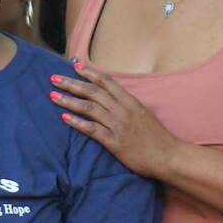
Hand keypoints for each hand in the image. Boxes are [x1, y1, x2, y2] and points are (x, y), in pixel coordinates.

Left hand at [50, 62, 179, 178]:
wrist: (169, 156)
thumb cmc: (157, 137)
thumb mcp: (143, 114)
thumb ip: (127, 105)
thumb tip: (112, 98)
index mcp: (130, 101)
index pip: (106, 82)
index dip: (89, 73)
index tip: (74, 66)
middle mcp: (123, 110)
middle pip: (93, 92)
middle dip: (72, 84)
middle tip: (54, 78)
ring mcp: (118, 126)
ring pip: (89, 108)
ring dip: (69, 100)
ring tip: (53, 95)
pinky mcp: (115, 142)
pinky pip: (92, 129)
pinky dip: (77, 122)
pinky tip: (64, 117)